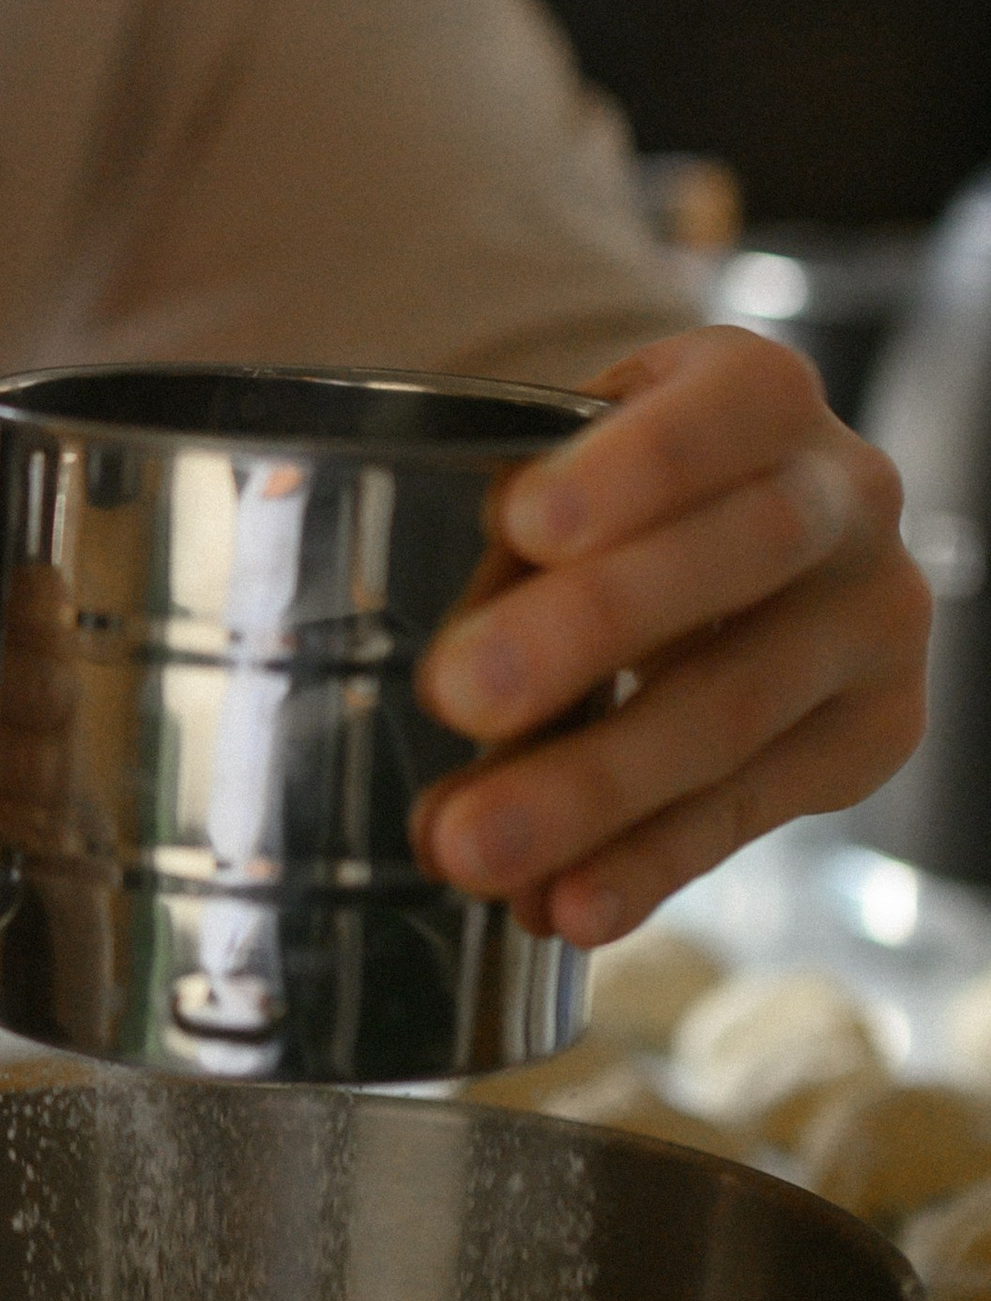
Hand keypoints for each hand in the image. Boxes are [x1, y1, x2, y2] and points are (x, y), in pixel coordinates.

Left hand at [410, 326, 927, 945]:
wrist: (734, 548)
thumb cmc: (615, 506)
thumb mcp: (568, 481)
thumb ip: (510, 555)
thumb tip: (425, 686)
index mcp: (759, 393)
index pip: (720, 411)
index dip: (628, 469)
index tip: (523, 524)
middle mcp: (844, 493)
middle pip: (731, 560)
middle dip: (584, 632)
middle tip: (453, 695)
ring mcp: (873, 619)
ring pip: (734, 708)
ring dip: (592, 787)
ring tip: (469, 848)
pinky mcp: (874, 735)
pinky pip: (750, 809)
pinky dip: (645, 863)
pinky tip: (563, 907)